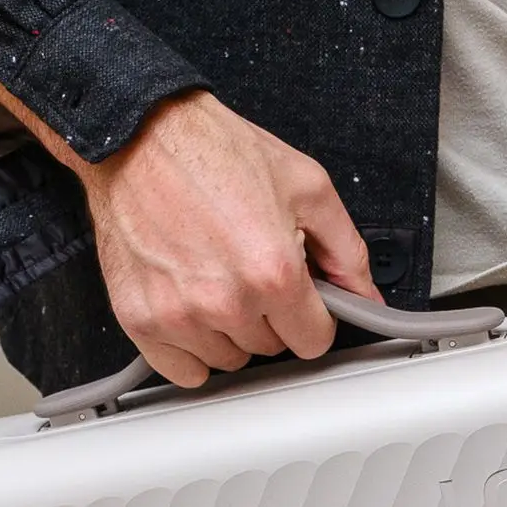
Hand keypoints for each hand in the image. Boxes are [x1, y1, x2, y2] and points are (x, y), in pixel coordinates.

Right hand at [0, 64, 375, 386]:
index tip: (300, 298)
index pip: (314, 341)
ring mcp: (179, 316)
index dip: (313, 316)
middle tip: (249, 268)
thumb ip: (346, 251)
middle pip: (270, 348)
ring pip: (228, 359)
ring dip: (229, 330)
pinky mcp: (140, 320)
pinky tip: (191, 307)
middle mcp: (225, 301)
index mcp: (273, 271)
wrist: (140, 136)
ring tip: (216, 277)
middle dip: (269, 315)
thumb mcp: (306, 186)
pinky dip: (190, 348)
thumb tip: (366, 296)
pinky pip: (183, 370)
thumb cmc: (214, 152)